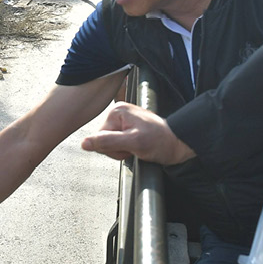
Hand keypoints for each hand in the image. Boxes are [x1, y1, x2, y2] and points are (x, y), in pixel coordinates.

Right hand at [81, 102, 195, 164]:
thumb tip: (84, 143)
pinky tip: (138, 147)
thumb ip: (107, 142)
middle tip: (135, 148)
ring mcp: (123, 122)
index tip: (130, 146)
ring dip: (123, 151)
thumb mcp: (133, 143)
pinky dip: (127, 150)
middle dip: (118, 150)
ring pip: (110, 145)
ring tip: (138, 147)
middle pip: (103, 140)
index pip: (99, 137)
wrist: (178, 145)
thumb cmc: (160, 142)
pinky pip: (118, 144)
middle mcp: (118, 114)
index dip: (113, 148)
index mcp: (116, 111)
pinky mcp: (127, 129)